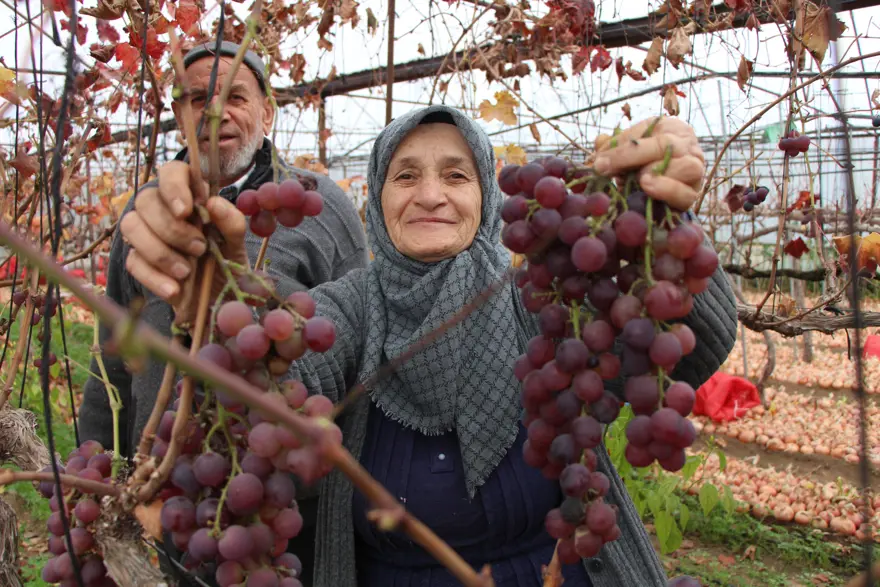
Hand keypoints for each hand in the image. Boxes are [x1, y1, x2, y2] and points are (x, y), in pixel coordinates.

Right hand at [119, 161, 248, 321]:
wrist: (217, 300)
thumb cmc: (226, 262)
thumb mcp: (236, 245)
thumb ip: (231, 223)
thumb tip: (213, 203)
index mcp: (189, 196)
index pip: (171, 172)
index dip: (174, 187)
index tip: (186, 211)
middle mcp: (163, 209)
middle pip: (145, 200)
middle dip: (172, 228)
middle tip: (199, 249)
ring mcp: (146, 234)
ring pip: (130, 226)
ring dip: (160, 250)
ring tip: (187, 271)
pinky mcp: (138, 260)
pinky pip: (133, 261)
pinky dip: (155, 277)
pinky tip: (175, 289)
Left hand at [592, 117, 704, 210]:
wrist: (661, 192)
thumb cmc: (642, 166)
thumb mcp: (627, 152)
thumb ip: (614, 146)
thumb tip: (600, 142)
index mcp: (670, 128)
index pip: (646, 130)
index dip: (620, 146)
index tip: (598, 161)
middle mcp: (687, 146)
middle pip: (665, 144)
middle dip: (629, 156)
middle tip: (604, 169)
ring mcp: (695, 170)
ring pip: (686, 167)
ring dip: (656, 172)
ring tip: (637, 179)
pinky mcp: (692, 194)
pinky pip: (686, 194)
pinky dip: (666, 190)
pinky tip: (648, 188)